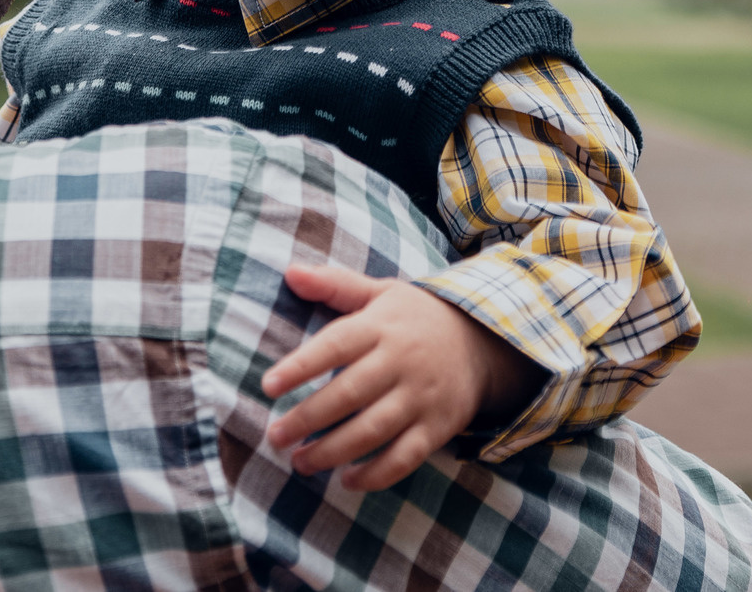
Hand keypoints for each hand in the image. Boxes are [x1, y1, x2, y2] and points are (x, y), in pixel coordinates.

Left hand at [262, 264, 538, 489]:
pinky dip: (376, 474)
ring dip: (333, 451)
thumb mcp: (381, 292)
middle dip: (308, 418)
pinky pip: (405, 457)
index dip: (301, 366)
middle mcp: (401, 361)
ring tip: (299, 462)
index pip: (336, 345)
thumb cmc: (416, 317)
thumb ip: (335, 284)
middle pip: (349, 393)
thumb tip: (290, 271)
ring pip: (373, 430)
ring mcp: (421, 396)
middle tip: (275, 435)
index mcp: (383, 326)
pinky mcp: (437, 427)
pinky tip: (347, 481)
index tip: (268, 385)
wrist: (483, 341)